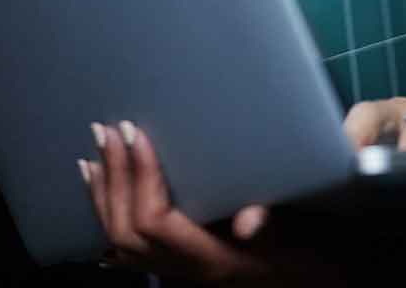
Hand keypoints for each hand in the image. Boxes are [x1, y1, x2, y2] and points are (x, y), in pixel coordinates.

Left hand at [81, 120, 335, 285]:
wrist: (309, 273)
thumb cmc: (307, 247)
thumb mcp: (296, 232)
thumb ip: (273, 222)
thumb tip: (250, 220)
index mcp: (214, 259)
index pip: (156, 222)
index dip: (142, 176)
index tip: (138, 133)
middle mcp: (187, 269)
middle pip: (128, 232)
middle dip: (116, 178)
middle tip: (109, 131)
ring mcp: (177, 269)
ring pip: (120, 242)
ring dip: (104, 193)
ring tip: (96, 151)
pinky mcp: (173, 262)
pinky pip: (125, 246)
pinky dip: (106, 211)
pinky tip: (98, 182)